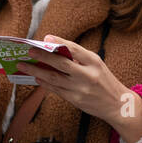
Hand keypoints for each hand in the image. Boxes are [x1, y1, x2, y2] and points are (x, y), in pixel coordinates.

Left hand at [16, 35, 141, 142]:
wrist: (117, 105)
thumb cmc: (104, 82)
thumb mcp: (97, 65)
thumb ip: (79, 58)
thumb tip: (55, 49)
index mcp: (94, 62)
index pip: (75, 49)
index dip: (59, 42)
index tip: (46, 37)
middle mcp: (87, 75)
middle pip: (61, 64)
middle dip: (43, 56)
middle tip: (29, 51)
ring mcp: (80, 89)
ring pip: (54, 78)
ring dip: (36, 71)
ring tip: (24, 65)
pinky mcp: (75, 100)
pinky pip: (55, 89)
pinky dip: (44, 83)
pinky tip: (36, 77)